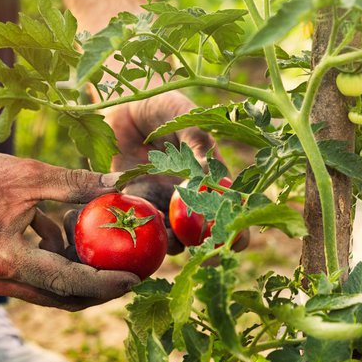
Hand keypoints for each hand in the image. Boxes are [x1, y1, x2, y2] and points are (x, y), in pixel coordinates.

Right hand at [0, 149, 139, 310]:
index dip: (106, 283)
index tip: (135, 278)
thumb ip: (78, 184)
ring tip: (109, 257)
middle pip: (63, 297)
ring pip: (52, 291)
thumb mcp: (32, 174)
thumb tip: (120, 184)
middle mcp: (1, 278)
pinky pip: (39, 278)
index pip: (69, 283)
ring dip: (82, 277)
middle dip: (100, 289)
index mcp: (9, 259)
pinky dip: (60, 264)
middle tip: (132, 275)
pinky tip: (69, 237)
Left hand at [64, 91, 248, 255]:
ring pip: (174, 232)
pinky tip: (147, 234)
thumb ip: (197, 141)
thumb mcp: (183, 117)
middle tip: (209, 256)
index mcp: (208, 174)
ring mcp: (163, 199)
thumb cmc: (161, 106)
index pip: (228, 205)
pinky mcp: (137, 200)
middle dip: (209, 247)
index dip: (236, 226)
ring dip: (177, 244)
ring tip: (175, 244)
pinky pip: (144, 223)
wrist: (124, 105)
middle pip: (204, 228)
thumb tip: (211, 171)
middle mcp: (189, 192)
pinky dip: (147, 233)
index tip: (237, 241)